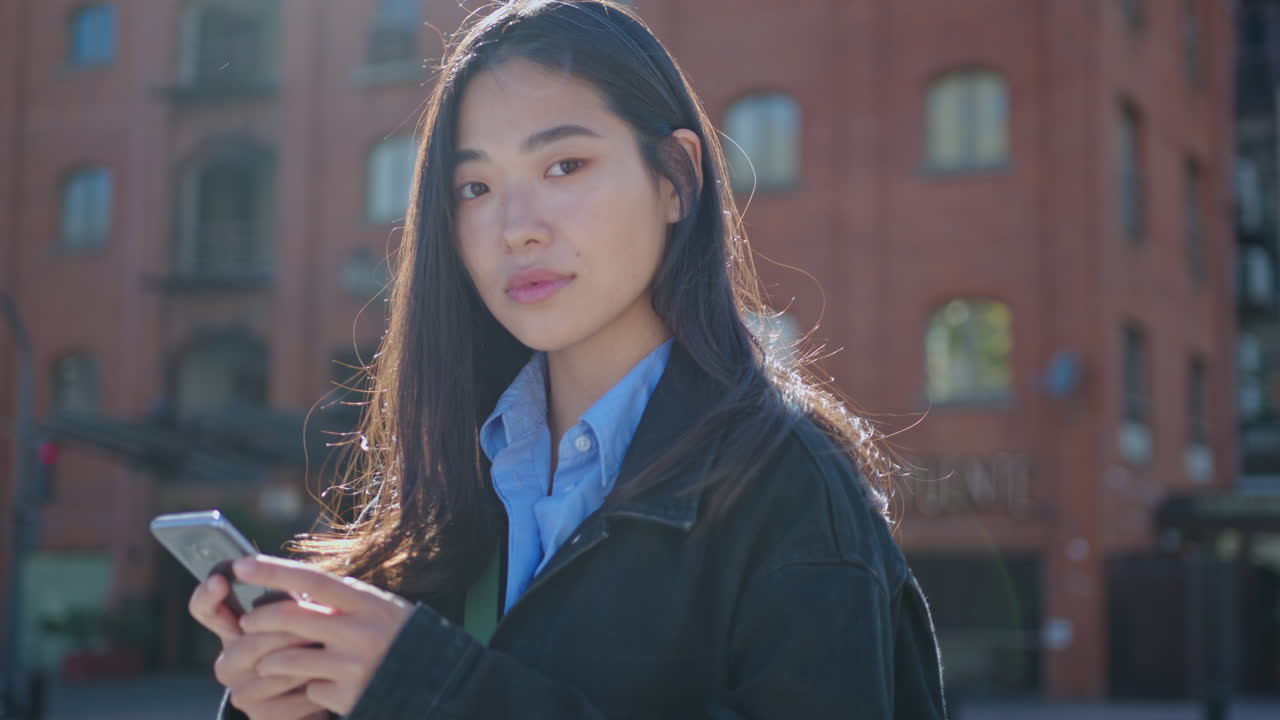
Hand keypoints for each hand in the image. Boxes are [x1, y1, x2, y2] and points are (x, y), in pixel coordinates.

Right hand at [188, 572, 332, 719]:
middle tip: (321, 623)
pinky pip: (290, 699)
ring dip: (307, 660)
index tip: (219, 581)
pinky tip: (327, 682)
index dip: (207, 596)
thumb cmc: (309, 646)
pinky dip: (314, 689)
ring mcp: (241, 692)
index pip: (206, 611)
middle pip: (250, 642)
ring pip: (273, 670)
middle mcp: (229, 662)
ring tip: (329, 650)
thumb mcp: (300, 619)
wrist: (317, 697)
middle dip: (289, 631)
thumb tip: (299, 588)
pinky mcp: (261, 717)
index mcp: (234, 631)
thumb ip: (291, 603)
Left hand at [233, 554, 414, 716]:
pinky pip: (310, 689)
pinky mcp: (348, 696)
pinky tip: (321, 685)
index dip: (273, 571)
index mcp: (367, 603)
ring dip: (269, 660)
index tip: (241, 565)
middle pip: (290, 619)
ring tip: (268, 661)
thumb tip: (295, 588)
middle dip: (259, 620)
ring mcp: (353, 665)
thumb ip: (343, 600)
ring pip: (287, 659)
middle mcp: (359, 631)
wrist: (436, 679)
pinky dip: (309, 687)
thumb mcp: (378, 608)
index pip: (311, 581)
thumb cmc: (398, 636)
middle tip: (246, 622)